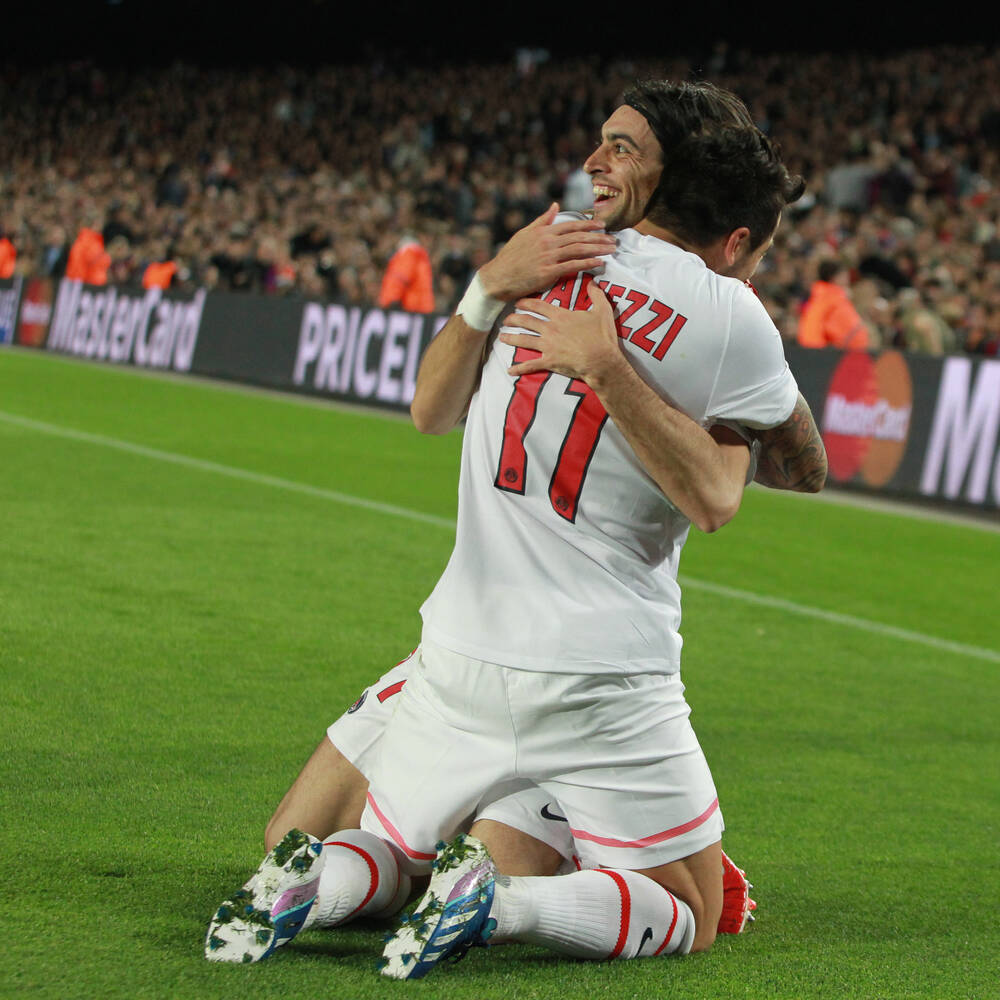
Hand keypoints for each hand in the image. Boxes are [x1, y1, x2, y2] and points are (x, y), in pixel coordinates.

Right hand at [479, 203, 616, 300]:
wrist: (498, 277)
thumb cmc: (510, 257)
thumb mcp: (524, 234)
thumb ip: (542, 220)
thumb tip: (555, 206)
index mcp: (543, 232)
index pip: (571, 225)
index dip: (589, 224)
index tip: (602, 225)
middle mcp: (548, 242)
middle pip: (579, 237)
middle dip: (598, 237)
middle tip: (613, 240)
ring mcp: (548, 256)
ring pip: (579, 249)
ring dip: (597, 249)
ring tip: (611, 250)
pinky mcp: (548, 272)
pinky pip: (573, 265)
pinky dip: (588, 262)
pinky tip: (599, 262)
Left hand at [498, 283, 625, 388]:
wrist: (601, 360)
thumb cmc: (602, 336)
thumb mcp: (602, 311)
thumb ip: (596, 295)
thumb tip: (593, 282)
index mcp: (560, 316)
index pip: (538, 306)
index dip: (526, 303)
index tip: (517, 302)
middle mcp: (550, 329)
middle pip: (526, 321)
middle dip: (513, 319)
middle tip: (505, 319)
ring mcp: (548, 346)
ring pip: (524, 340)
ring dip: (511, 338)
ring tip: (502, 337)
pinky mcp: (549, 361)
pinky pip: (531, 365)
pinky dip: (520, 368)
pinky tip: (510, 370)